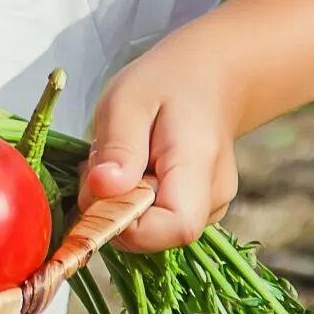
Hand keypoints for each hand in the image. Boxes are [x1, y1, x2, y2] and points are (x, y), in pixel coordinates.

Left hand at [78, 48, 243, 252]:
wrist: (208, 78)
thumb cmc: (165, 83)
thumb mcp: (127, 101)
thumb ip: (118, 147)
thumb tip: (103, 189)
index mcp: (200, 167)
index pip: (174, 227)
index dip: (127, 222)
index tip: (100, 185)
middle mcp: (214, 198)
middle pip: (156, 234)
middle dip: (113, 207)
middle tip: (102, 161)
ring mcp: (210, 208)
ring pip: (150, 230)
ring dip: (120, 202)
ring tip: (121, 158)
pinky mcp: (198, 210)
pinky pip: (154, 220)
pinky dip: (132, 200)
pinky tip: (133, 168)